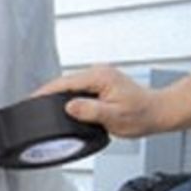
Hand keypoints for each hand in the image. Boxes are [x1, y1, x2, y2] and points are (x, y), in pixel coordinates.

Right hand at [34, 65, 163, 137]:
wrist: (158, 112)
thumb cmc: (142, 115)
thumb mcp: (115, 117)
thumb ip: (90, 111)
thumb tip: (69, 106)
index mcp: (100, 77)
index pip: (65, 82)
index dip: (46, 92)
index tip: (32, 99)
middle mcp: (99, 73)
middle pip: (65, 82)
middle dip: (48, 93)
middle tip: (32, 106)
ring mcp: (100, 77)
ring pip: (71, 85)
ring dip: (58, 95)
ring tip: (43, 106)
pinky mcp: (102, 83)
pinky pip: (79, 88)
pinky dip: (68, 96)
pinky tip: (64, 106)